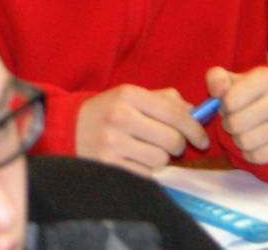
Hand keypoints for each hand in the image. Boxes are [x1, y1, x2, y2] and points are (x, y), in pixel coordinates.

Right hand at [76, 84, 209, 175]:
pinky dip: (145, 169)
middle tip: (168, 144)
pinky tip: (132, 159)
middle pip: (172, 140)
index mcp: (128, 94)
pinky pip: (146, 174)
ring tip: (144, 150)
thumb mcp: (130, 96)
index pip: (175, 114)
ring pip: (161, 159)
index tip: (201, 139)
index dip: (195, 129)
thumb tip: (196, 113)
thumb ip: (164, 100)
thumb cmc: (106, 111)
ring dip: (159, 158)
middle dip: (176, 145)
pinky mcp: (109, 165)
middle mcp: (120, 117)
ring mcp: (113, 143)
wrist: (66, 127)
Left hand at [205, 66, 267, 164]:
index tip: (226, 105)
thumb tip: (217, 91)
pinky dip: (249, 153)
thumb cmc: (246, 95)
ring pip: (246, 141)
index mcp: (267, 77)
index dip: (222, 106)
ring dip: (237, 139)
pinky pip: (257, 156)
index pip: (230, 100)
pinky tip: (256, 143)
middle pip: (236, 123)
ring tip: (243, 131)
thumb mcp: (229, 81)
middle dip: (228, 124)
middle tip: (232, 121)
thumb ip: (216, 79)